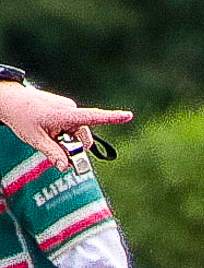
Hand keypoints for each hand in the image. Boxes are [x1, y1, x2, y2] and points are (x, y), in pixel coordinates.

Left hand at [0, 83, 131, 172]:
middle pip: (83, 137)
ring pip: (78, 133)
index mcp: (63, 115)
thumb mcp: (34, 139)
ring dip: (67, 140)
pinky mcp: (67, 108)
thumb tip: (66, 167)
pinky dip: (65, 133)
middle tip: (59, 156)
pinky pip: (73, 127)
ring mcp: (69, 108)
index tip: (128, 116)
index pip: (91, 118)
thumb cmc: (21, 118)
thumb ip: (53, 154)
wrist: (11, 100)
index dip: (111, 118)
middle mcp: (70, 109)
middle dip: (74, 148)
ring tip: (48, 136)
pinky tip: (49, 129)